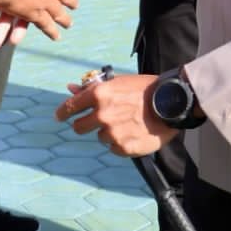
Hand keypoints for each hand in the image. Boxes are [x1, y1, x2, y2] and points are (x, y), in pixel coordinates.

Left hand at [56, 73, 175, 156]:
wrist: (171, 103)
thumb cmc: (143, 89)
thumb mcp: (116, 82)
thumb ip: (91, 88)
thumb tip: (70, 88)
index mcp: (99, 94)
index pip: (70, 107)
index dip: (62, 112)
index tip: (59, 116)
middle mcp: (102, 114)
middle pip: (79, 127)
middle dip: (84, 125)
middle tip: (96, 122)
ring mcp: (112, 132)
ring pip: (100, 137)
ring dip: (108, 132)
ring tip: (126, 123)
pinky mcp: (124, 147)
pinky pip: (113, 148)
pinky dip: (120, 142)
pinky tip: (132, 132)